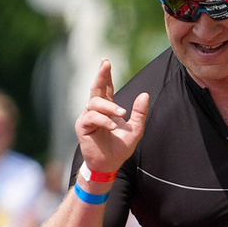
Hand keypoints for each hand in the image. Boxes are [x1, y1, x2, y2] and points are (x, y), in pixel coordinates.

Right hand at [75, 58, 148, 176]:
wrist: (109, 164)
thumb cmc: (120, 147)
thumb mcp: (135, 130)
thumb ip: (140, 113)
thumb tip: (145, 94)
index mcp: (107, 108)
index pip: (106, 88)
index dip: (105, 75)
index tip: (106, 61)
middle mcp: (95, 110)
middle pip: (96, 88)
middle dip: (101, 76)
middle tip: (105, 64)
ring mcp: (88, 117)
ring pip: (95, 102)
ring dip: (109, 106)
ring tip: (121, 113)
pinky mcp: (82, 127)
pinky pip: (91, 117)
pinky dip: (103, 119)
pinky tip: (112, 125)